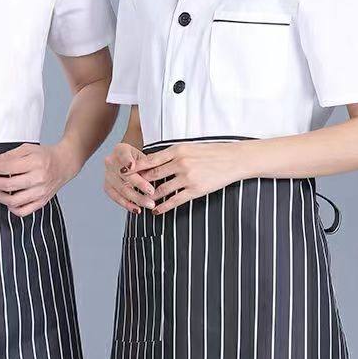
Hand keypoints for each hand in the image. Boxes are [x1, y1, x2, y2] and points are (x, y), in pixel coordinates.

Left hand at [0, 141, 80, 216]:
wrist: (64, 164)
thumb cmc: (46, 156)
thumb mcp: (28, 149)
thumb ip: (9, 155)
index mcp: (35, 162)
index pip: (8, 167)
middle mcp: (39, 178)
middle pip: (9, 185)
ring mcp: (41, 192)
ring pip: (14, 201)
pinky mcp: (42, 201)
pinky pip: (23, 211)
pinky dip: (12, 209)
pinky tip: (9, 201)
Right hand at [103, 141, 155, 214]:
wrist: (131, 163)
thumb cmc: (141, 160)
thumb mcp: (146, 157)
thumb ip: (148, 164)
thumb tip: (155, 174)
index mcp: (120, 149)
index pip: (123, 155)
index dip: (127, 161)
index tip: (132, 166)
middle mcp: (110, 161)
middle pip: (124, 175)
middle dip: (139, 184)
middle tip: (152, 193)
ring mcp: (107, 174)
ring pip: (121, 188)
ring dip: (136, 198)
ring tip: (149, 204)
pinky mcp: (107, 186)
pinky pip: (116, 197)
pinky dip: (127, 204)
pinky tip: (137, 209)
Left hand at [132, 141, 248, 214]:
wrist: (233, 159)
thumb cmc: (211, 152)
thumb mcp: (189, 147)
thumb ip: (172, 154)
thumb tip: (154, 161)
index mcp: (177, 150)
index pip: (151, 160)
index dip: (135, 167)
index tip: (124, 172)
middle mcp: (180, 163)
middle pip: (153, 175)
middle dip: (139, 183)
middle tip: (127, 189)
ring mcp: (188, 177)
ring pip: (162, 189)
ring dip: (150, 197)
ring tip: (141, 202)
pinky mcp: (195, 190)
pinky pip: (175, 200)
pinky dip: (164, 207)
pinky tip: (157, 211)